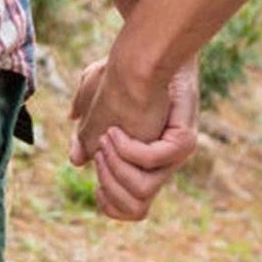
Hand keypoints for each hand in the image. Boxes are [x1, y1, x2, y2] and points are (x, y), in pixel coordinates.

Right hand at [68, 57, 197, 221]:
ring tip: (109, 137)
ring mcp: (176, 155)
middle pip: (136, 208)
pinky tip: (117, 130)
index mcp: (145, 162)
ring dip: (115, 167)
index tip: (96, 188)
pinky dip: (129, 149)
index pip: (134, 209)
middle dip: (108, 183)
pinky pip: (151, 162)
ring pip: (142, 191)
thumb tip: (78, 159)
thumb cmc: (118, 75)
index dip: (111, 206)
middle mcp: (164, 164)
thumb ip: (86, 136)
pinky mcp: (183, 141)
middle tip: (99, 153)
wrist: (143, 53)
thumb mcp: (94, 109)